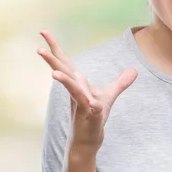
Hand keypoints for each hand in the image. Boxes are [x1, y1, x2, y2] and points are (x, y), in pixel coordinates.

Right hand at [37, 31, 136, 153]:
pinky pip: (87, 106)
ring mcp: (80, 102)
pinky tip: (90, 103)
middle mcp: (75, 91)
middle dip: (51, 58)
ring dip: (64, 80)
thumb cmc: (93, 118)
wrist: (89, 140)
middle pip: (62, 70)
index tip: (43, 31)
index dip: (55, 46)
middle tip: (38, 48)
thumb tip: (134, 70)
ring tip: (53, 73)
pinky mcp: (88, 115)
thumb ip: (120, 82)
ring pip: (72, 88)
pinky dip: (88, 103)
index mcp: (77, 83)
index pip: (65, 61)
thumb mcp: (109, 96)